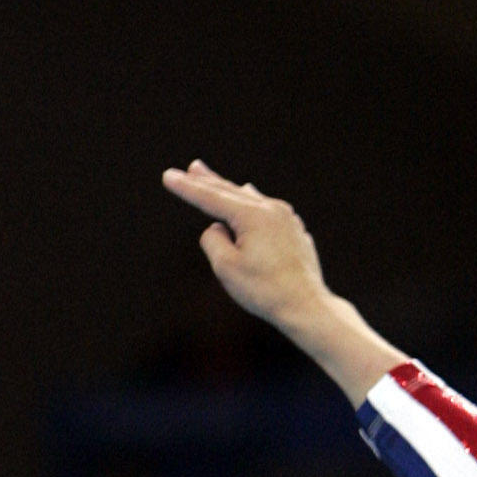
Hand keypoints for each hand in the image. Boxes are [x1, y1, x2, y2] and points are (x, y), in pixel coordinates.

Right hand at [161, 161, 330, 335]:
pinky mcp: (296, 232)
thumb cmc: (265, 291)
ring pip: (252, 200)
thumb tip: (219, 228)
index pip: (210, 198)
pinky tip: (252, 199)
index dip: (187, 188)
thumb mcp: (226, 267)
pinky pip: (268, 212)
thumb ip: (213, 240)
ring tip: (217, 183)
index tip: (168, 176)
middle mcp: (272, 210)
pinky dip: (253, 205)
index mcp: (252, 215)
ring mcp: (288, 220)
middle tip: (192, 167)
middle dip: (208, 181)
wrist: (308, 308)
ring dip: (231, 191)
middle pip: (231, 192)